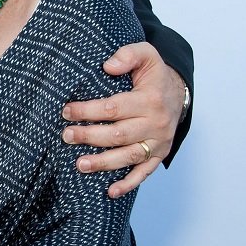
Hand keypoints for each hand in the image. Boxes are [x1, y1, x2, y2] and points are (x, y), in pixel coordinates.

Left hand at [61, 42, 185, 197]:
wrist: (178, 93)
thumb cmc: (153, 75)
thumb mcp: (146, 54)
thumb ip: (128, 54)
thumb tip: (108, 66)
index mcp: (150, 99)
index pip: (114, 107)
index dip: (88, 110)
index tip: (67, 111)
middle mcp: (156, 124)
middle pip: (118, 134)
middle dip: (90, 136)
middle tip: (66, 136)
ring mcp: (158, 142)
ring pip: (128, 156)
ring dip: (103, 163)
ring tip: (80, 165)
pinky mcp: (159, 155)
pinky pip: (144, 173)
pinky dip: (129, 184)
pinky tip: (111, 191)